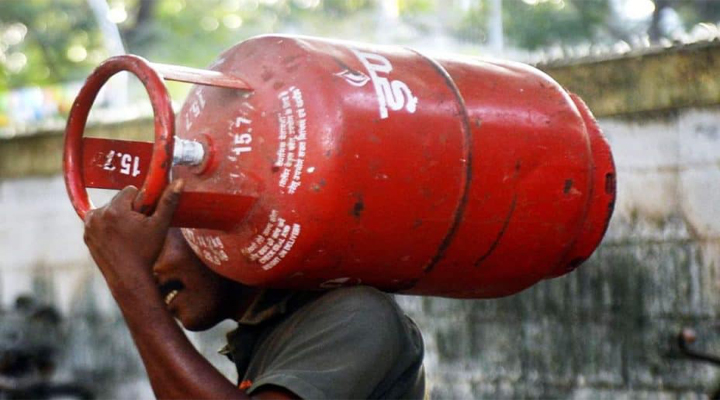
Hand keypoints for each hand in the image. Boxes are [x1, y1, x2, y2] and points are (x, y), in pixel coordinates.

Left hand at [83, 180, 183, 294]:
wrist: (129, 279)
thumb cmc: (145, 252)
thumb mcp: (160, 226)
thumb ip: (168, 202)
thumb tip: (178, 182)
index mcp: (114, 210)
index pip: (130, 191)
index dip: (141, 203)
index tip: (145, 217)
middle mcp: (97, 215)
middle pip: (119, 200)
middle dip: (129, 210)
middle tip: (138, 229)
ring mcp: (89, 226)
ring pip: (109, 210)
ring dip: (118, 217)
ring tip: (128, 236)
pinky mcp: (87, 236)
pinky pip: (100, 222)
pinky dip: (108, 227)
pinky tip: (118, 240)